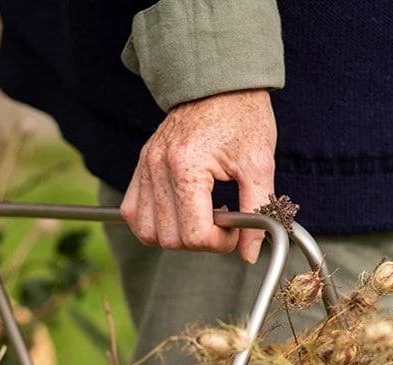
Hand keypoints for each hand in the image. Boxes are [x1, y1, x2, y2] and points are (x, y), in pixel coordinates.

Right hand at [120, 89, 276, 263]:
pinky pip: (132, 213)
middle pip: (171, 239)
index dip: (220, 243)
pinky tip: (179, 213)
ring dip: (176, 236)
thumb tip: (249, 254)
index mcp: (187, 166)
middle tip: (222, 223)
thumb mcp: (259, 163)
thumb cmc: (241, 117)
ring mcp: (145, 167)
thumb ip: (257, 210)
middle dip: (201, 241)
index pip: (195, 235)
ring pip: (147, 232)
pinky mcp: (140, 166)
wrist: (219, 83)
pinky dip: (154, 224)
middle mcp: (158, 167)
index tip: (236, 228)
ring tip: (201, 217)